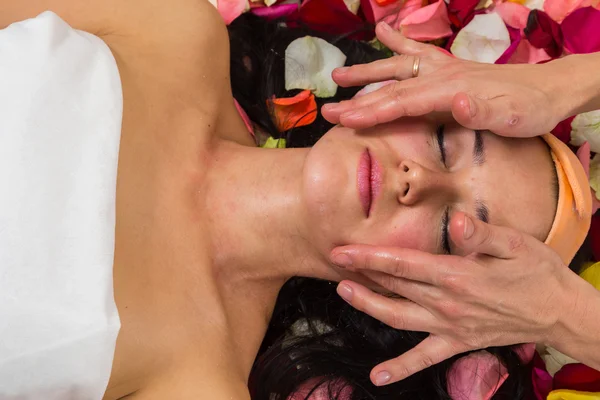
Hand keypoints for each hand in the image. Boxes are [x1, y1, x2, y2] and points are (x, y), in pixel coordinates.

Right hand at [322, 22, 566, 136]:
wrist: (549, 89)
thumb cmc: (529, 110)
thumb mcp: (512, 118)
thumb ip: (481, 111)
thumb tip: (455, 102)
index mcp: (449, 90)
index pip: (402, 101)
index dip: (371, 111)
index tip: (343, 119)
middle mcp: (441, 75)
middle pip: (392, 87)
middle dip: (358, 99)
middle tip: (327, 110)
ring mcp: (444, 69)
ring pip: (397, 69)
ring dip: (367, 72)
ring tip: (338, 75)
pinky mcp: (449, 69)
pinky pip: (418, 53)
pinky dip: (399, 42)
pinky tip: (385, 32)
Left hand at [330, 212, 579, 385]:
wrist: (559, 312)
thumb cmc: (537, 272)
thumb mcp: (515, 245)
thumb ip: (480, 235)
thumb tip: (455, 222)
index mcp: (457, 276)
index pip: (402, 264)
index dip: (369, 257)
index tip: (343, 251)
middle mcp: (447, 303)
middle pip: (394, 288)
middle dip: (361, 275)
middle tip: (334, 264)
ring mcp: (450, 326)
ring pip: (398, 318)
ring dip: (369, 307)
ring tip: (344, 294)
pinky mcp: (457, 342)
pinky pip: (424, 358)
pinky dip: (400, 368)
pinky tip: (379, 377)